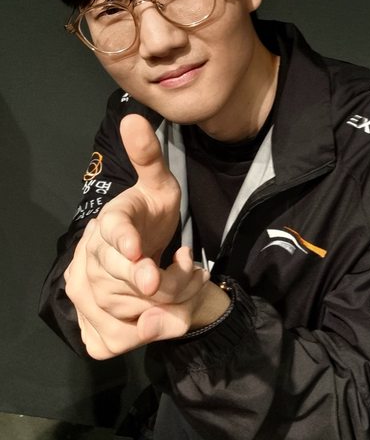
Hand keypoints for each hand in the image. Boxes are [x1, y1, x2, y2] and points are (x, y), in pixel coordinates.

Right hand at [64, 113, 216, 358]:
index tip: (140, 252)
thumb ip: (148, 157)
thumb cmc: (152, 214)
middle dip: (162, 284)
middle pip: (119, 279)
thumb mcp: (159, 184)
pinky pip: (107, 342)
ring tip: (189, 287)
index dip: (124, 242)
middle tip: (192, 274)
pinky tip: (163, 321)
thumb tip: (135, 118)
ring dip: (163, 309)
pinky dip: (138, 337)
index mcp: (111, 221)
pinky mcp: (91, 320)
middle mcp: (91, 257)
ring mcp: (86, 291)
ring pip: (119, 314)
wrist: (142, 246)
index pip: (111, 230)